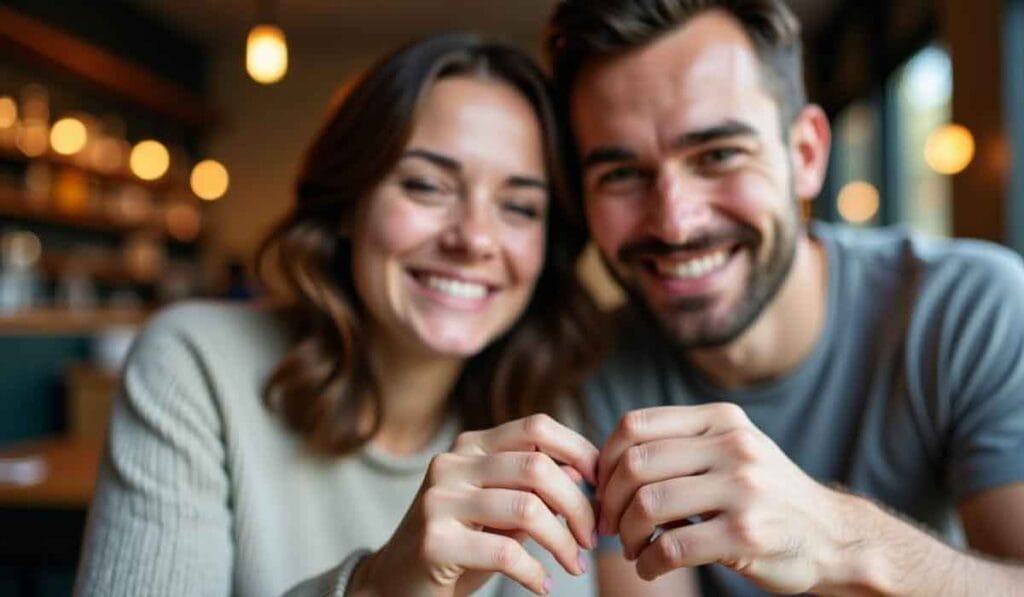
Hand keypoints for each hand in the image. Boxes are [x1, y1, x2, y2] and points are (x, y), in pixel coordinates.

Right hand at [352, 414, 598, 595]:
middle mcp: (451, 463)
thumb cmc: (461, 545)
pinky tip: (543, 584)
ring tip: (574, 565)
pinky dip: (536, 572)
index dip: (579, 450)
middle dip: (578, 506)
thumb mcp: (501, 511)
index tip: (601, 486)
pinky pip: (506, 553)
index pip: (536, 426)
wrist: (395, 583)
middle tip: (592, 538)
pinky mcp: (433, 541)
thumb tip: (581, 473)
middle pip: (537, 467)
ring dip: (563, 543)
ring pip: (527, 509)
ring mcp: (438, 500)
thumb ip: (535, 489)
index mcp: (470, 445)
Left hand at [597, 404, 852, 593]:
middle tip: (608, 524)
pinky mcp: (747, 533)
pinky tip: (651, 567)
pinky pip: (673, 546)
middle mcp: (732, 446)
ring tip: (632, 548)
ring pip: (648, 504)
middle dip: (610, 500)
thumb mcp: (732, 450)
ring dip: (627, 534)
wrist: (833, 536)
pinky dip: (649, 562)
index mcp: (721, 419)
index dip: (605, 458)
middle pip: (635, 463)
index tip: (602, 488)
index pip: (635, 424)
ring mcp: (742, 488)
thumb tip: (607, 464)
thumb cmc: (765, 496)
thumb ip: (681, 445)